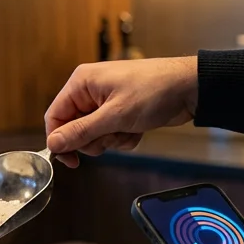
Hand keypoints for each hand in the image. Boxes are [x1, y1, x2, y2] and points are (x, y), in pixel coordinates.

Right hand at [44, 57, 197, 166]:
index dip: (60, 140)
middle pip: (74, 130)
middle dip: (94, 140)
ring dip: (112, 140)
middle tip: (112, 135)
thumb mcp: (114, 116)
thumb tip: (54, 143)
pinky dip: (123, 138)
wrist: (188, 88)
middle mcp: (90, 91)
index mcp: (82, 83)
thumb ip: (81, 131)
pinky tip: (138, 130)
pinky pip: (111, 135)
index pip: (55, 116)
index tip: (70, 160)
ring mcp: (106, 102)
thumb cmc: (154, 91)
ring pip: (94, 136)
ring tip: (129, 129)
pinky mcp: (120, 113)